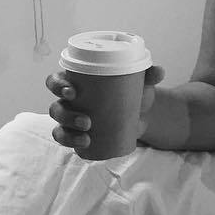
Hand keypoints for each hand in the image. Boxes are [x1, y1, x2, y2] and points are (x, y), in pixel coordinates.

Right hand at [45, 65, 165, 151]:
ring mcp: (73, 119)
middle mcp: (70, 100)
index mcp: (77, 81)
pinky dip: (72, 143)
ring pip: (59, 125)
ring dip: (68, 132)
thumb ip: (148, 74)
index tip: (72, 91)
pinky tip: (85, 144)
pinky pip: (67, 140)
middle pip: (56, 106)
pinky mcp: (79, 134)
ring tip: (87, 135)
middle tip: (87, 121)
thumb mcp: (139, 81)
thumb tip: (159, 71)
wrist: (141, 114)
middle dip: (66, 115)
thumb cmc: (132, 91)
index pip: (56, 81)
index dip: (57, 86)